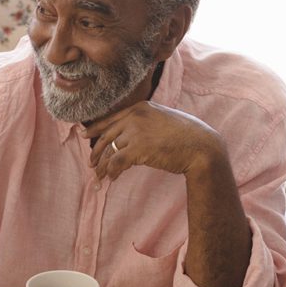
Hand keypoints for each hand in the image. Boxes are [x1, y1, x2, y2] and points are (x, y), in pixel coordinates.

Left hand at [83, 100, 225, 179]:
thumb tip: (131, 134)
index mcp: (140, 108)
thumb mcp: (163, 119)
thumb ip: (146, 122)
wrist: (201, 146)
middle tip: (91, 163)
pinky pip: (116, 162)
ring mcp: (136, 132)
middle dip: (96, 151)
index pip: (110, 118)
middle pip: (106, 135)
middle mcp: (135, 117)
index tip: (84, 135)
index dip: (95, 128)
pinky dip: (111, 172)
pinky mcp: (138, 149)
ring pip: (109, 151)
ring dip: (102, 166)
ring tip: (100, 176)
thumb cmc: (186, 136)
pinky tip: (112, 178)